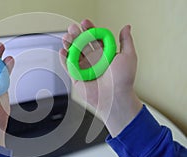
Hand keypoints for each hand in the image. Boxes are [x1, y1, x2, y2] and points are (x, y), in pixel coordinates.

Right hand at [60, 19, 142, 136]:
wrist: (115, 98)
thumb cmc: (124, 80)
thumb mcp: (129, 56)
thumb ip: (126, 41)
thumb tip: (126, 27)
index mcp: (104, 54)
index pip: (94, 38)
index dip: (89, 29)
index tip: (86, 23)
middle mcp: (93, 60)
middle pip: (81, 43)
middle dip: (76, 34)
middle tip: (73, 28)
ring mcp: (84, 68)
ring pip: (73, 53)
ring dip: (68, 44)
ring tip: (67, 38)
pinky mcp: (76, 77)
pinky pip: (68, 66)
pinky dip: (63, 58)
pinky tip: (63, 51)